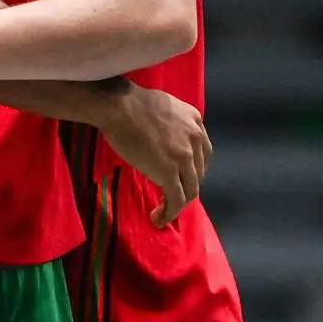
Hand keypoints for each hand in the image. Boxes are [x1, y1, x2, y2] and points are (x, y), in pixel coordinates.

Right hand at [98, 87, 210, 227]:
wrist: (119, 106)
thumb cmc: (129, 102)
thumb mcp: (163, 106)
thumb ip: (171, 122)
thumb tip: (162, 135)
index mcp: (195, 121)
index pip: (203, 151)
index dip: (193, 166)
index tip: (181, 174)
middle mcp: (196, 139)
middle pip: (198, 171)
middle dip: (187, 185)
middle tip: (171, 193)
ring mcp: (184, 157)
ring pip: (190, 189)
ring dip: (179, 203)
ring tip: (165, 211)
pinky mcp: (170, 173)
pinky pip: (176, 199)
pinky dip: (169, 212)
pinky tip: (159, 219)